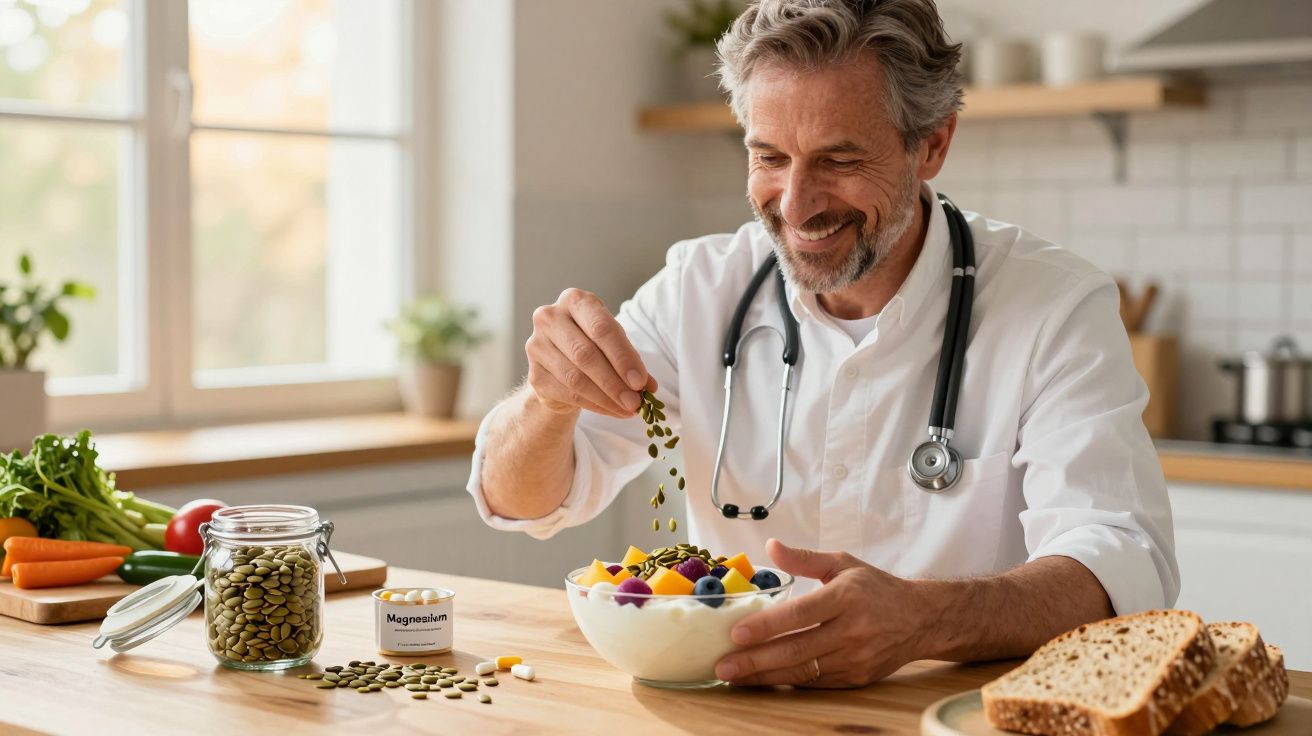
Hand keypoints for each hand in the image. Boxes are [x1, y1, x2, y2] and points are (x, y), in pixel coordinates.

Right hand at [525, 288, 654, 418]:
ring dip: (606, 398)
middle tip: (636, 401)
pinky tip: (612, 410)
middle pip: (585, 354)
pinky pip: (567, 394)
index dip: (622, 357)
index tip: (640, 381)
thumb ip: (631, 361)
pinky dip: (594, 405)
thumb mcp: (615, 344)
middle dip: (615, 382)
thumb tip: (648, 386)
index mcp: (574, 300)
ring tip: (628, 409)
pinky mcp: (534, 375)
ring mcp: (536, 345)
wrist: (561, 363)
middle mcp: (550, 317)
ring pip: (575, 378)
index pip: (601, 328)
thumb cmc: (594, 345)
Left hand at [714, 539, 931, 688]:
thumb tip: (771, 547)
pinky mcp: (857, 678)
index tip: (737, 633)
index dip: (767, 626)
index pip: (800, 613)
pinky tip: (762, 680)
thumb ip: (804, 559)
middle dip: (756, 660)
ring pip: (803, 672)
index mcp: (846, 597)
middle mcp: (852, 630)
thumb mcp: (843, 564)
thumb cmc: (876, 588)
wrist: (921, 619)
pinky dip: (787, 682)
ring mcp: (856, 658)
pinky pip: (815, 682)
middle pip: (797, 649)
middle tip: (723, 665)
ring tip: (734, 676)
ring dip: (765, 676)